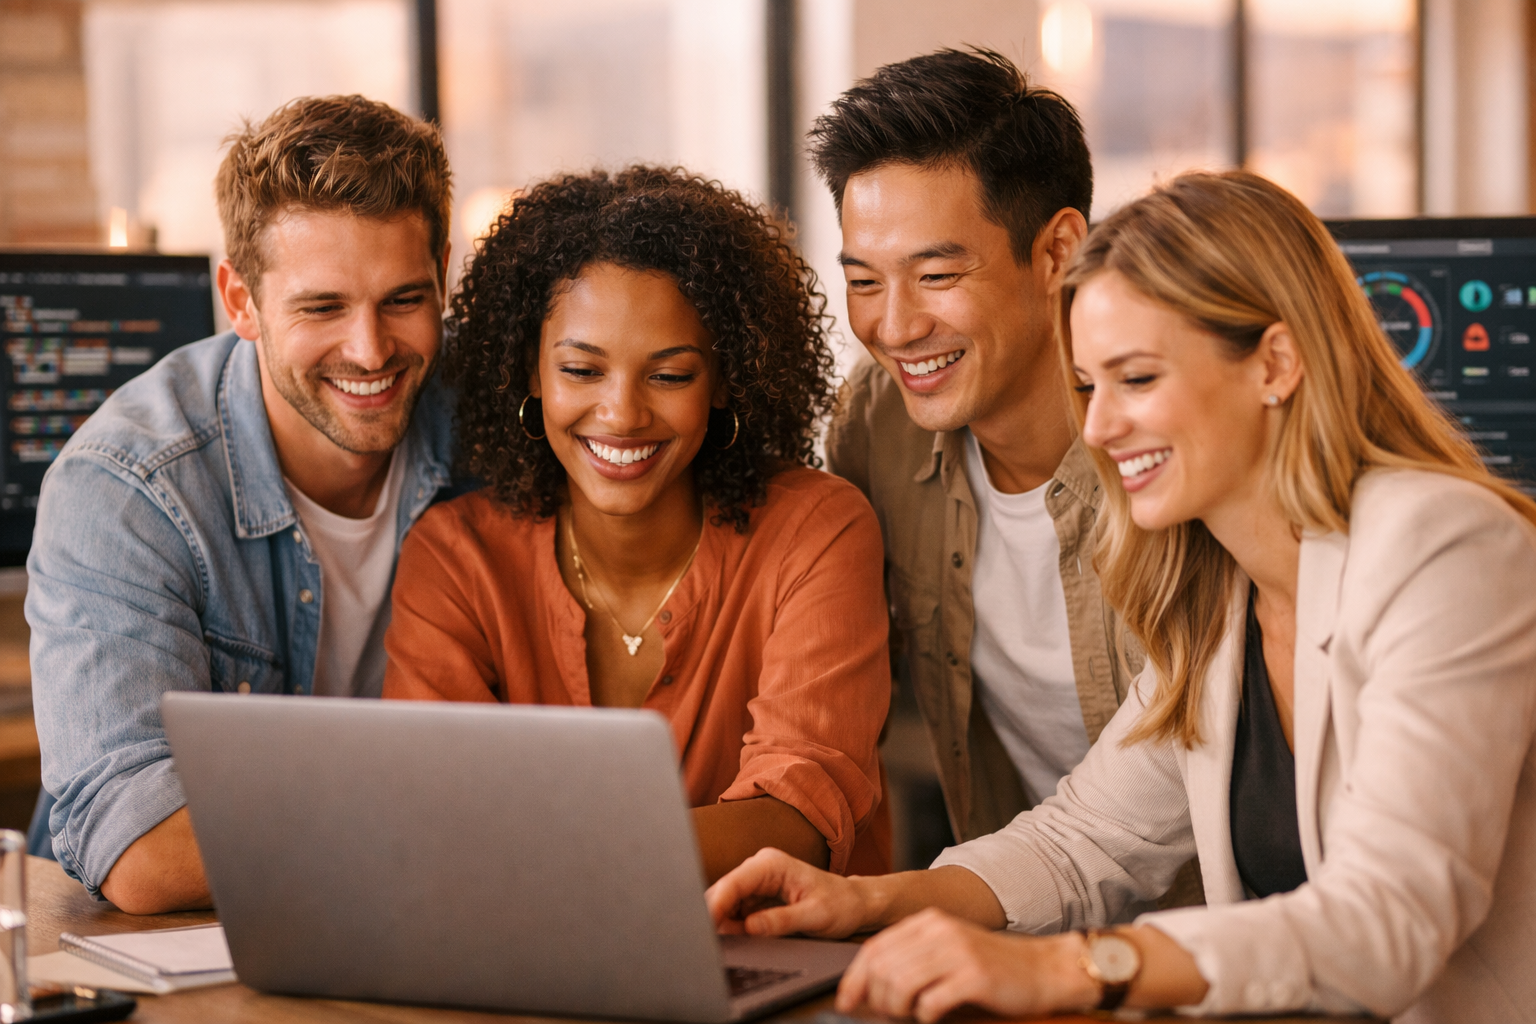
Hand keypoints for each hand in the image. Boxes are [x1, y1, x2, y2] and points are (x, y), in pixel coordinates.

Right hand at [705, 847, 874, 938]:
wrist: (854, 904)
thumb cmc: (840, 905)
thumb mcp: (815, 916)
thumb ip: (781, 921)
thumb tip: (750, 927)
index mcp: (772, 865)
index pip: (733, 883)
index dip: (714, 906)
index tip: (704, 929)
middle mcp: (760, 868)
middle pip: (723, 892)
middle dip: (713, 916)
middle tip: (711, 944)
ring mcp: (756, 882)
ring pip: (725, 903)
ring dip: (721, 924)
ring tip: (724, 945)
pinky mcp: (756, 896)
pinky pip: (734, 912)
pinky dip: (731, 927)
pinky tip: (735, 940)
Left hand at [835, 908, 1093, 1023]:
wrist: (1046, 968)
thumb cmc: (993, 967)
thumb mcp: (948, 951)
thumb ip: (912, 959)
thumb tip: (868, 985)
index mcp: (928, 922)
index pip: (874, 948)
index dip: (854, 979)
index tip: (845, 1002)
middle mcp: (939, 931)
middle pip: (882, 968)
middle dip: (875, 998)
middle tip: (885, 1015)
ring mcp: (957, 952)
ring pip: (900, 985)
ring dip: (896, 1010)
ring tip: (909, 1016)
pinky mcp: (974, 976)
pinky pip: (930, 1003)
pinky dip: (924, 1016)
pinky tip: (933, 1016)